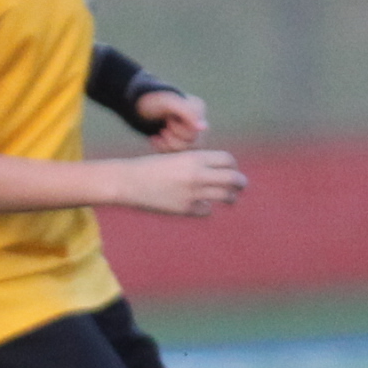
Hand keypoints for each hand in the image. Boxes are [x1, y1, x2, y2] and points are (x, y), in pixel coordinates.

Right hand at [117, 147, 245, 218]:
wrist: (127, 181)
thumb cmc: (150, 168)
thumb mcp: (176, 158)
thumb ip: (197, 164)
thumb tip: (221, 173)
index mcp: (194, 157)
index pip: (228, 160)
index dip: (232, 166)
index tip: (231, 170)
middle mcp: (197, 174)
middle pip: (234, 178)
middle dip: (241, 183)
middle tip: (241, 186)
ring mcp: (192, 193)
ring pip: (227, 196)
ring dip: (231, 198)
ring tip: (230, 199)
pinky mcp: (185, 209)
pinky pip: (207, 209)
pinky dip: (205, 207)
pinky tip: (198, 205)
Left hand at [138, 87, 208, 149]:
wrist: (136, 105)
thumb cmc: (152, 100)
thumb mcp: (167, 102)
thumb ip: (187, 112)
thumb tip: (203, 128)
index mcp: (197, 109)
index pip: (197, 131)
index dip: (180, 129)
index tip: (168, 119)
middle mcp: (195, 121)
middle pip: (192, 142)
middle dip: (174, 137)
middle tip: (163, 127)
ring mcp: (187, 131)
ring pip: (184, 150)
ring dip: (168, 143)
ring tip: (159, 133)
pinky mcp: (176, 140)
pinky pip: (174, 153)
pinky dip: (162, 147)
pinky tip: (154, 138)